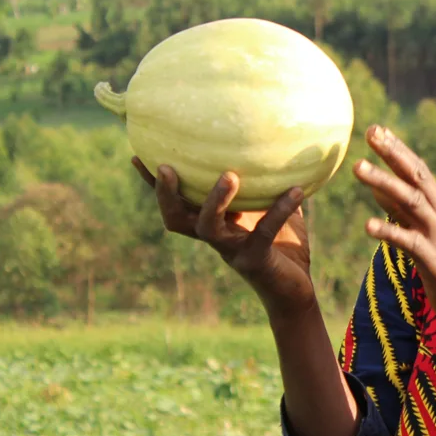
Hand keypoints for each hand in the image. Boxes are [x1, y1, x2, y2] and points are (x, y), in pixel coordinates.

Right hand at [132, 157, 317, 320]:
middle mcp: (216, 238)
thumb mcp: (273, 209)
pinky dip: (280, 209)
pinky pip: (264, 231)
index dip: (153, 185)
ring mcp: (233, 251)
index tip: (138, 155)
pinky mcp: (256, 260)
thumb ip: (269, 183)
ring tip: (230, 175)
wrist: (295, 291)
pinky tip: (297, 190)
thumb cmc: (284, 247)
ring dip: (215, 201)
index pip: (176, 203)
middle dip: (166, 194)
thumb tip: (276, 145)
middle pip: (176, 218)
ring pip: (209, 227)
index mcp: (213, 224)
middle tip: (166, 166)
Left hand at [352, 126, 435, 380]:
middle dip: (392, 153)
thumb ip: (403, 212)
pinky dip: (389, 231)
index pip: (417, 171)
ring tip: (357, 167)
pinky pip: (410, 242)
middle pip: (415, 177)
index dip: (397, 149)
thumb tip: (377, 187)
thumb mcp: (425, 235)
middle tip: (370, 131)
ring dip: (383, 182)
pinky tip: (367, 226)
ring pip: (410, 202)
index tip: (376, 129)